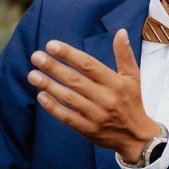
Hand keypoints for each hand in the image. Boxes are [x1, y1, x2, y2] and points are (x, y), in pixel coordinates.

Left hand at [28, 31, 158, 162]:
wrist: (136, 136)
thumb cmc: (131, 102)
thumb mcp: (133, 77)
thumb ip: (124, 54)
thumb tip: (121, 32)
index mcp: (116, 83)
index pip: (89, 65)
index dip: (69, 54)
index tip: (52, 45)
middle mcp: (106, 98)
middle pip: (75, 80)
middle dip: (54, 67)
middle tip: (36, 57)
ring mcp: (96, 115)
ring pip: (69, 98)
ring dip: (49, 85)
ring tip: (33, 74)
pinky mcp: (88, 130)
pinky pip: (67, 117)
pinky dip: (53, 107)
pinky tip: (41, 96)